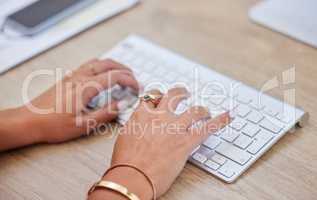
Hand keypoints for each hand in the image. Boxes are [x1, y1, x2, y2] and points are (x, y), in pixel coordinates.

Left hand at [0, 59, 138, 150]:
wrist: (29, 120)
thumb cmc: (53, 124)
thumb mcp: (83, 124)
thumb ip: (105, 114)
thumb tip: (121, 105)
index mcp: (86, 87)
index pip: (115, 77)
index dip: (130, 80)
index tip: (137, 88)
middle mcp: (80, 77)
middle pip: (108, 64)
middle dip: (124, 69)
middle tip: (134, 79)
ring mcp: (72, 76)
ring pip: (97, 62)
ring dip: (113, 65)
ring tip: (122, 73)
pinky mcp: (67, 79)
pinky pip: (88, 65)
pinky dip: (101, 66)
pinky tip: (101, 75)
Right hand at [90, 88, 230, 199]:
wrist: (132, 177)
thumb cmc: (125, 163)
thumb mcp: (124, 139)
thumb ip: (135, 128)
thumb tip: (139, 128)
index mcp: (142, 115)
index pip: (152, 97)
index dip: (159, 95)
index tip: (161, 97)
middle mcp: (159, 117)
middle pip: (174, 95)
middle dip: (181, 92)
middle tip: (184, 93)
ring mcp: (174, 127)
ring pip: (195, 110)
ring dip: (202, 109)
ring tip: (204, 110)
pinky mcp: (186, 141)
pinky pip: (208, 127)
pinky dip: (221, 120)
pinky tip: (229, 116)